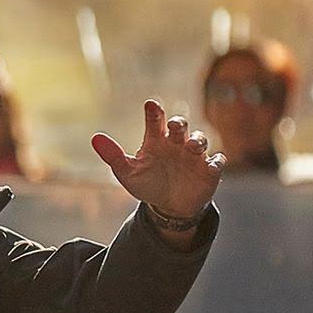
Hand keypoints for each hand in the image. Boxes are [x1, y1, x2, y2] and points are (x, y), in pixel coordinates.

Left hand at [91, 100, 224, 219]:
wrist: (168, 207)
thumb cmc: (148, 184)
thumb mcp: (127, 172)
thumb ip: (113, 155)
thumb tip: (95, 138)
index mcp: (156, 141)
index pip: (155, 121)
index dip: (154, 112)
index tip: (151, 105)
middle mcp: (176, 143)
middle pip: (180, 126)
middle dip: (178, 123)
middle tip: (174, 125)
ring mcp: (194, 155)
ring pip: (200, 139)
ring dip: (198, 140)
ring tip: (192, 146)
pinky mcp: (209, 170)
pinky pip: (217, 161)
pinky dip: (216, 161)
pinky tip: (211, 165)